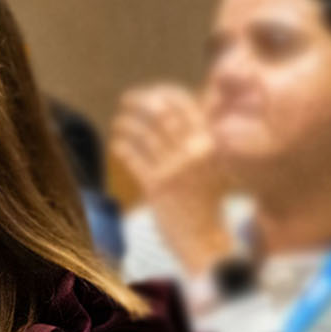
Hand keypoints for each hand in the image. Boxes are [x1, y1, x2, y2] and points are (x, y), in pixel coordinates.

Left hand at [110, 84, 231, 274]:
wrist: (204, 238)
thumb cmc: (206, 198)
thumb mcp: (212, 161)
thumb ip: (197, 134)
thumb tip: (170, 104)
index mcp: (209, 140)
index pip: (184, 102)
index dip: (161, 93)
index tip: (148, 94)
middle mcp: (194, 151)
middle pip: (160, 112)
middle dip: (138, 101)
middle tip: (126, 100)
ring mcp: (175, 168)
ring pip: (143, 133)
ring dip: (126, 123)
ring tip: (120, 123)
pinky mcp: (157, 186)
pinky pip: (133, 157)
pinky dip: (122, 147)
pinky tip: (118, 145)